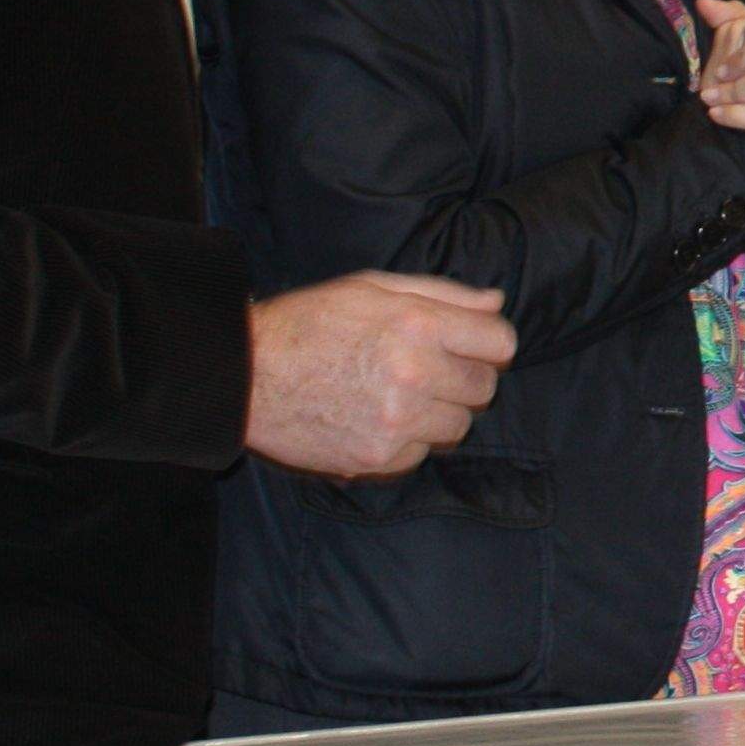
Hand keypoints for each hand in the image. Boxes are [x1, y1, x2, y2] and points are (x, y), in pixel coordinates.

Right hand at [243, 270, 514, 481]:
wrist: (243, 376)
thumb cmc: (308, 323)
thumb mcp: (371, 288)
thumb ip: (442, 294)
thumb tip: (496, 303)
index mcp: (418, 324)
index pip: (501, 342)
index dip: (488, 343)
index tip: (469, 345)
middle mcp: (414, 374)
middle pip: (484, 387)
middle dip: (463, 377)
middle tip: (426, 369)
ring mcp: (396, 420)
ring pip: (458, 425)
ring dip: (438, 413)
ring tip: (397, 395)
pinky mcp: (377, 457)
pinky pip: (421, 453)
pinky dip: (407, 441)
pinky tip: (373, 419)